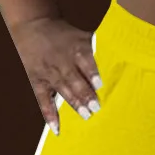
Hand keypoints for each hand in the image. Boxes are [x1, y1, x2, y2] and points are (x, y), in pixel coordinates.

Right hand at [13, 16, 101, 134]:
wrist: (32, 26)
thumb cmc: (64, 34)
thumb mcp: (81, 35)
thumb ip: (98, 48)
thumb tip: (123, 58)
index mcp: (75, 48)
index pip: (84, 61)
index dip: (91, 73)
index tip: (100, 85)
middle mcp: (61, 61)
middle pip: (73, 78)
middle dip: (85, 93)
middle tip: (96, 107)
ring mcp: (48, 72)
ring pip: (61, 89)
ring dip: (73, 103)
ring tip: (86, 115)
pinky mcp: (37, 82)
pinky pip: (42, 100)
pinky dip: (49, 115)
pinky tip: (57, 129)